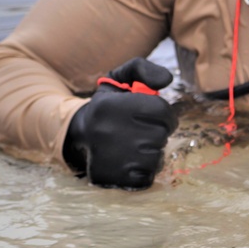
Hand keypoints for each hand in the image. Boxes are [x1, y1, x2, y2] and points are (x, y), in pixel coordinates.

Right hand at [63, 57, 177, 189]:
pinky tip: (135, 160)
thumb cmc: (110, 105)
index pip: (161, 110)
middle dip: (159, 131)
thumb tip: (167, 80)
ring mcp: (108, 158)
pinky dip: (146, 170)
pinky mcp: (111, 178)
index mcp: (111, 106)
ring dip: (154, 151)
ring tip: (140, 145)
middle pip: (160, 134)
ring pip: (155, 157)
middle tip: (147, 130)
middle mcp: (108, 132)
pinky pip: (147, 177)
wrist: (82, 133)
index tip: (160, 116)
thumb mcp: (120, 78)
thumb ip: (143, 69)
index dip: (167, 114)